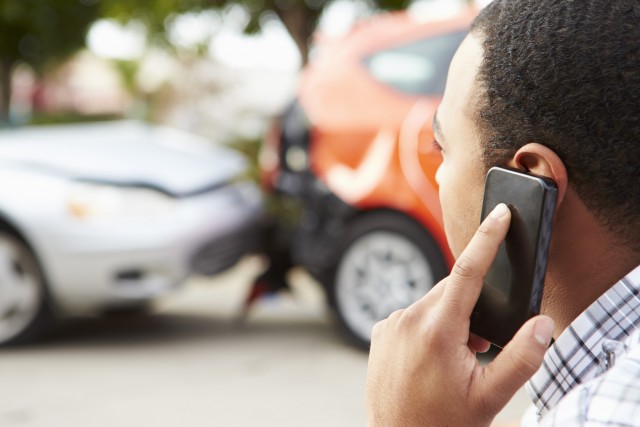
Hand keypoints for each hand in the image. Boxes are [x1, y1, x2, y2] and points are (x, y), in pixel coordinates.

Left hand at [365, 203, 554, 426]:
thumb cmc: (442, 422)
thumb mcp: (490, 396)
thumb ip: (521, 358)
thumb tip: (542, 323)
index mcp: (438, 330)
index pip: (467, 272)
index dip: (487, 239)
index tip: (499, 214)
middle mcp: (408, 319)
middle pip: (450, 291)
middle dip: (470, 309)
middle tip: (477, 346)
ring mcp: (389, 325)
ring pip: (431, 304)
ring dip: (448, 320)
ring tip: (452, 359)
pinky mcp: (378, 332)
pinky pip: (411, 317)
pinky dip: (426, 327)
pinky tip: (429, 357)